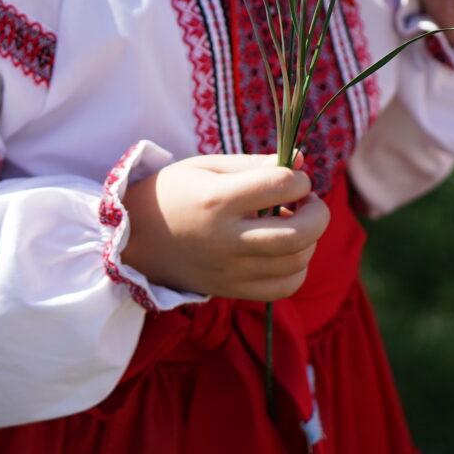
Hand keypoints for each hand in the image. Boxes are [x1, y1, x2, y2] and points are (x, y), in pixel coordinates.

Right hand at [121, 155, 327, 300]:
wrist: (135, 238)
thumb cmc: (174, 191)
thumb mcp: (208, 165)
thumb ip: (256, 164)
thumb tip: (303, 163)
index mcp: (218, 199)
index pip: (282, 186)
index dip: (298, 178)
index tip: (291, 178)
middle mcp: (226, 239)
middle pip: (300, 234)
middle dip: (318, 213)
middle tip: (307, 201)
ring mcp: (230, 270)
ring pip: (297, 262)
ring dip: (309, 239)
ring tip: (291, 224)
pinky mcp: (232, 290)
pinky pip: (284, 287)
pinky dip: (297, 268)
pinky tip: (284, 251)